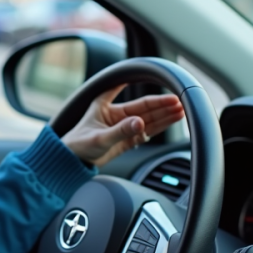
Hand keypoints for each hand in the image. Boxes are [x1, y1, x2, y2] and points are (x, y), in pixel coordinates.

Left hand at [61, 86, 183, 166]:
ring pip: (148, 120)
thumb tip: (140, 124)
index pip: (133, 97)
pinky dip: (158, 128)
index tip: (167, 90)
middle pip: (145, 109)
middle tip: (180, 102)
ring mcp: (124, 127)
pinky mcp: (127, 140)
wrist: (72, 161)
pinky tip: (170, 122)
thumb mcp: (99, 138)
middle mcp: (117, 114)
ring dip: (164, 116)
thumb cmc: (78, 144)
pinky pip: (146, 132)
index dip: (152, 97)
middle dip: (163, 106)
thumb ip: (120, 131)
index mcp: (107, 106)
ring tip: (181, 111)